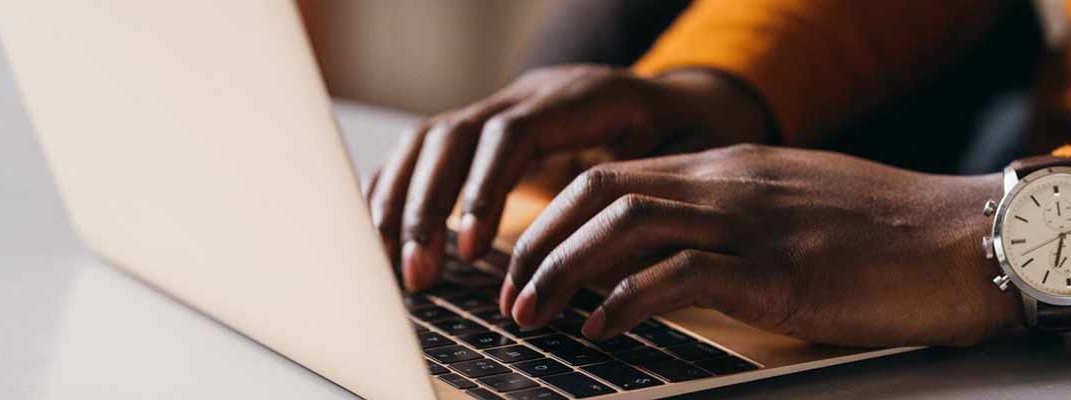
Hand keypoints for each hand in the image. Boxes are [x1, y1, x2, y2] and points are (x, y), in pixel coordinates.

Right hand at [366, 66, 768, 290]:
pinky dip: (398, 191)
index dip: (482, 192)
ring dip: (403, 204)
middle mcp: (530, 95)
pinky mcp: (484, 131)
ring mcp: (502, 107)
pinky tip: (384, 238)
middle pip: (453, 135)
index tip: (469, 252)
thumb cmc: (686, 138)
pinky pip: (425, 151)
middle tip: (420, 275)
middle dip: (426, 207)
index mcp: (581, 98)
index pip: (511, 136)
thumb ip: (650, 195)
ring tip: (399, 269)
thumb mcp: (685, 158)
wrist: (678, 104)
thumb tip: (615, 255)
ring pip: (429, 141)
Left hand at [500, 145, 1020, 346]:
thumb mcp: (800, 211)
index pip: (616, 176)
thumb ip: (739, 221)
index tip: (522, 260)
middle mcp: (731, 185)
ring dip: (562, 272)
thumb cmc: (893, 238)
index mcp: (732, 169)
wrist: (968, 240)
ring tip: (533, 314)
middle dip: (537, 242)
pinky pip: (678, 276)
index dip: (554, 217)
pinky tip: (600, 330)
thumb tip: (683, 256)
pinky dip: (623, 302)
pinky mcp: (778, 271)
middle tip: (507, 293)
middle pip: (600, 192)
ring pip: (624, 226)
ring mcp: (753, 224)